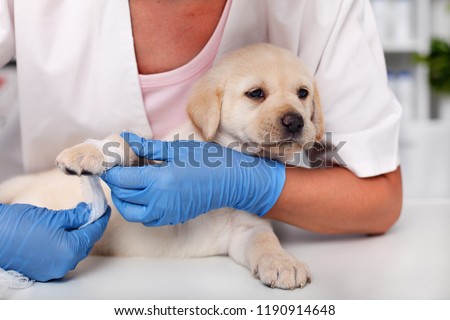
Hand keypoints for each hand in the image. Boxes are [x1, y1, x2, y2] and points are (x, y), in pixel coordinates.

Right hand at [0, 203, 109, 281]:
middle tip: (91, 211)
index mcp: (70, 250)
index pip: (94, 232)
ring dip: (78, 236)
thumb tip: (89, 212)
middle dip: (90, 226)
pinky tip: (63, 233)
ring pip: (75, 251)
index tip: (104, 208)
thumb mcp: (53, 217)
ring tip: (77, 220)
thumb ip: (76, 216)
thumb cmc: (19, 226)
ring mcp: (53, 269)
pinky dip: (66, 245)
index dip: (101, 218)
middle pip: (86, 243)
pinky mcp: (43, 270)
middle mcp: (64, 264)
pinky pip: (63, 257)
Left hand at [101, 132, 285, 225]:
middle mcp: (159, 201)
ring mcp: (166, 213)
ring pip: (131, 212)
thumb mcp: (176, 149)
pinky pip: (146, 218)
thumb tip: (125, 139)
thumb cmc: (207, 161)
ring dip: (124, 198)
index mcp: (159, 180)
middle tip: (118, 169)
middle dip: (116, 183)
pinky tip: (144, 193)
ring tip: (128, 183)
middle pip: (123, 196)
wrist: (231, 180)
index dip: (112, 171)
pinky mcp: (172, 218)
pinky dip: (138, 208)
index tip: (110, 162)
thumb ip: (147, 147)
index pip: (122, 179)